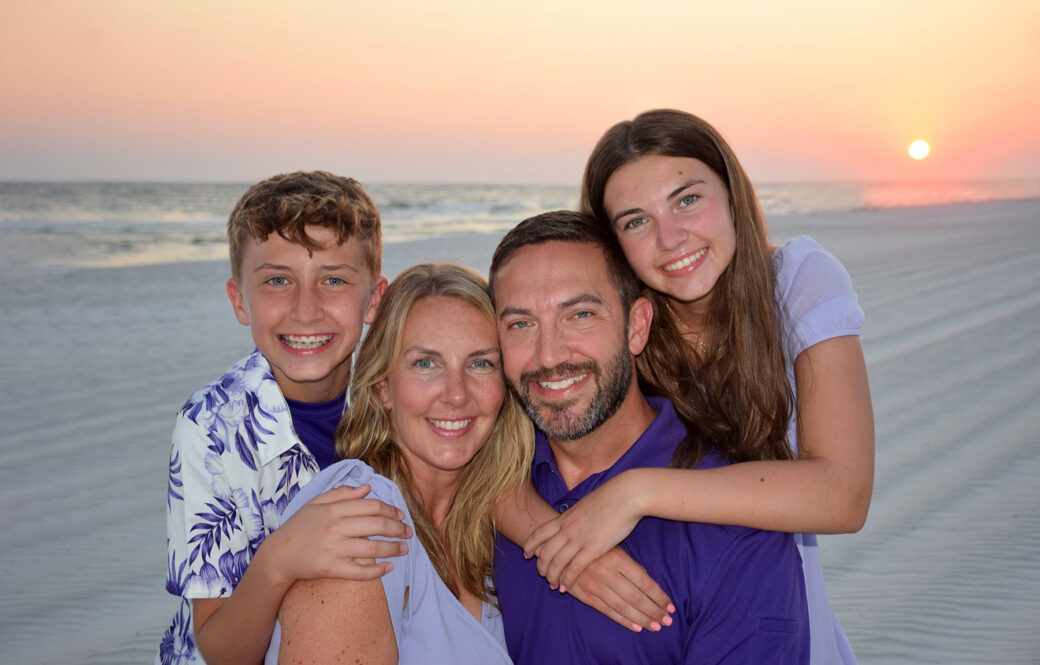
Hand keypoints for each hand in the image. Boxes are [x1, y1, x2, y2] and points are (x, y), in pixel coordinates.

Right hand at [263, 484, 410, 585]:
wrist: (279, 555)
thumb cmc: (299, 527)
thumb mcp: (316, 503)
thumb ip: (341, 494)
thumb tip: (366, 489)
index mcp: (334, 509)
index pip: (371, 506)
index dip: (390, 510)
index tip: (400, 515)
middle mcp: (336, 528)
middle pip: (376, 526)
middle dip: (397, 529)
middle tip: (408, 532)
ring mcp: (334, 549)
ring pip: (372, 549)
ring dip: (393, 549)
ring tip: (404, 549)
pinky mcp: (331, 569)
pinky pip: (360, 572)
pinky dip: (377, 571)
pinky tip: (389, 568)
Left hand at [524, 471, 642, 588]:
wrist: (626, 495)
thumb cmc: (610, 497)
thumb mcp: (585, 505)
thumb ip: (576, 516)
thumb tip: (573, 520)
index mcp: (565, 517)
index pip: (539, 533)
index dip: (530, 545)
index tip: (527, 554)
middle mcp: (567, 529)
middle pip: (545, 552)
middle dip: (541, 566)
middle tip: (542, 575)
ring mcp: (578, 539)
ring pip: (556, 563)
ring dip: (552, 576)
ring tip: (552, 585)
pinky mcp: (592, 549)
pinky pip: (574, 568)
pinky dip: (567, 580)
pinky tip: (565, 587)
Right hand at [565, 547, 673, 631]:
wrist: (562, 548)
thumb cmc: (595, 548)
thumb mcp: (615, 549)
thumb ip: (632, 566)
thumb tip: (650, 583)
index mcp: (618, 558)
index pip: (644, 582)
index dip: (659, 596)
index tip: (670, 606)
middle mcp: (606, 572)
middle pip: (636, 597)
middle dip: (653, 611)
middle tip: (667, 621)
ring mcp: (594, 584)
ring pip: (623, 606)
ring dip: (641, 619)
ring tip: (655, 626)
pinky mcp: (585, 594)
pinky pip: (607, 610)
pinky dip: (622, 620)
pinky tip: (635, 627)